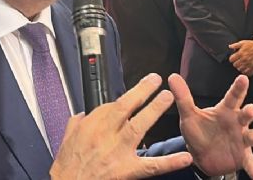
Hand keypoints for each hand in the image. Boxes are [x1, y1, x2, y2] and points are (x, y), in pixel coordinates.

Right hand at [50, 74, 191, 179]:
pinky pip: (152, 166)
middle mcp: (106, 135)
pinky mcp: (128, 170)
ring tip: (168, 98)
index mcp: (93, 125)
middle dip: (143, 92)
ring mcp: (119, 152)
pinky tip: (185, 157)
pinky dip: (170, 162)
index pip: (114, 104)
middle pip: (127, 108)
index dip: (131, 94)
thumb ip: (78, 122)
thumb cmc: (67, 166)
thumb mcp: (68, 138)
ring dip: (154, 111)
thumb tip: (84, 114)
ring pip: (139, 127)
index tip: (143, 86)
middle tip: (157, 81)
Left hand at [169, 74, 252, 178]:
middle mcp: (236, 123)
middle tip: (250, 110)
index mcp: (225, 111)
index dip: (238, 88)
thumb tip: (173, 77)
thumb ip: (183, 97)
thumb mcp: (189, 115)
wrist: (201, 156)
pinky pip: (250, 162)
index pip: (232, 97)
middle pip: (246, 115)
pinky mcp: (243, 156)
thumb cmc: (199, 132)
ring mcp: (241, 140)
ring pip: (252, 136)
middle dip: (250, 112)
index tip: (243, 78)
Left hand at [228, 40, 252, 75]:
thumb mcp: (242, 43)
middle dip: (235, 63)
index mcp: (240, 53)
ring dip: (240, 67)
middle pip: (235, 65)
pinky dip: (246, 72)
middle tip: (237, 61)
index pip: (231, 60)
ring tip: (241, 65)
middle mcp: (244, 59)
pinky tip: (245, 69)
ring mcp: (248, 63)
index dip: (232, 59)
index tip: (233, 58)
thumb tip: (230, 46)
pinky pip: (247, 72)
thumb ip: (235, 45)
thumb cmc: (251, 45)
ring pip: (240, 69)